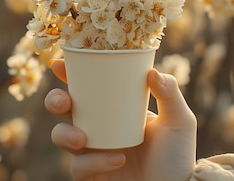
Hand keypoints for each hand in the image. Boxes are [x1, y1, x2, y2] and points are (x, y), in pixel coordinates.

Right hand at [45, 59, 196, 180]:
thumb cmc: (177, 157)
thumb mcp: (179, 121)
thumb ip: (170, 94)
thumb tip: (152, 72)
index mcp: (115, 109)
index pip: (89, 87)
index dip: (70, 74)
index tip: (60, 64)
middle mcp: (99, 128)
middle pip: (64, 108)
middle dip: (55, 100)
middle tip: (64, 102)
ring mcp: (92, 152)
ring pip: (60, 137)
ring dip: (65, 134)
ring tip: (83, 139)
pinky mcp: (91, 175)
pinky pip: (78, 167)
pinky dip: (94, 162)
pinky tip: (118, 160)